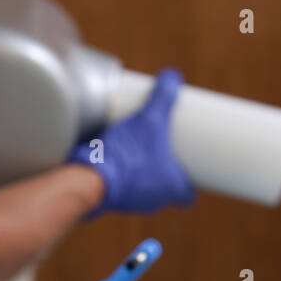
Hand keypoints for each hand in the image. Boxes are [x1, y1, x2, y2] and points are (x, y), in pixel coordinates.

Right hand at [68, 68, 194, 215]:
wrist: (91, 177)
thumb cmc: (127, 154)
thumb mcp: (149, 119)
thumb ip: (163, 98)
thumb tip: (174, 76)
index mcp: (172, 188)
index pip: (188, 194)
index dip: (188, 182)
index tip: (187, 167)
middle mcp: (155, 201)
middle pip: (166, 190)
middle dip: (164, 173)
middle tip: (162, 153)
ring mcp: (133, 204)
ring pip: (144, 191)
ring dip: (143, 176)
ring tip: (139, 154)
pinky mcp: (113, 201)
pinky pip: (123, 191)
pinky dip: (122, 179)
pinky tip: (117, 162)